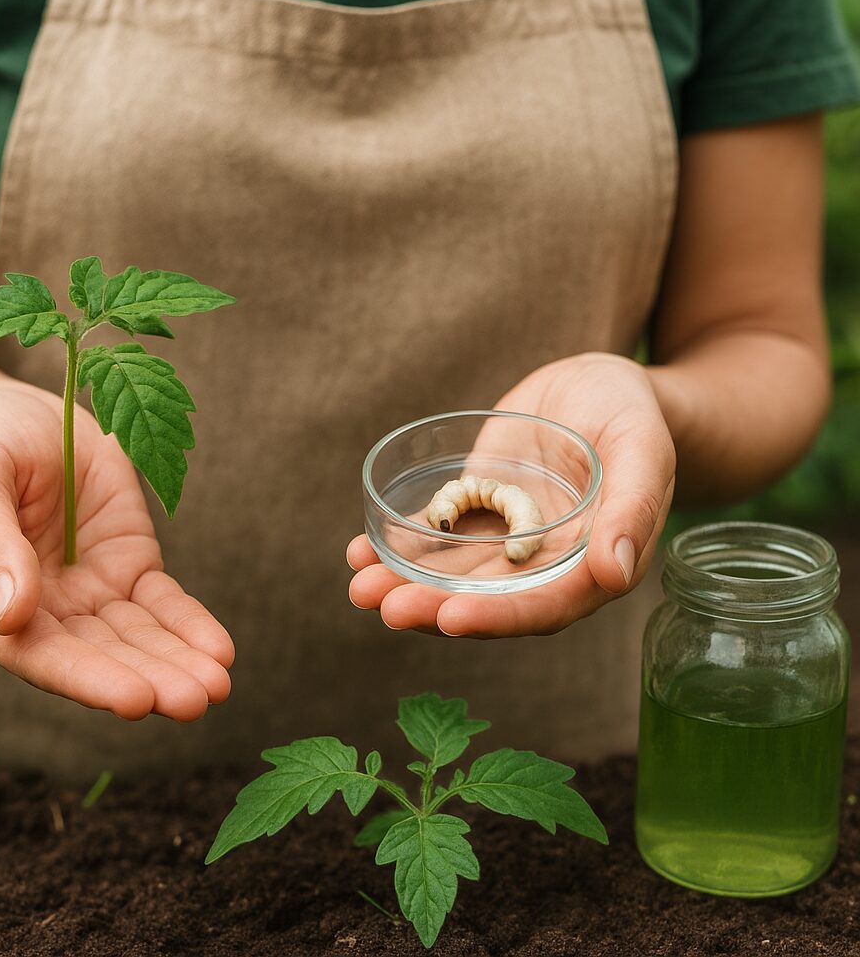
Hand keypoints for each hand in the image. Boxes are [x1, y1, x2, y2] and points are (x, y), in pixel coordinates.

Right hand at [0, 386, 232, 719]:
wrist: (22, 415)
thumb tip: (12, 616)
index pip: (34, 654)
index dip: (86, 678)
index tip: (135, 700)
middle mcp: (38, 613)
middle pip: (96, 657)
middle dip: (147, 681)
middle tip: (196, 701)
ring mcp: (87, 593)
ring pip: (137, 639)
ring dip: (177, 664)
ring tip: (218, 687)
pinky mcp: (128, 567)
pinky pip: (163, 603)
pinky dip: (191, 627)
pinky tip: (220, 652)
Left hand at [347, 353, 674, 637]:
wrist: (598, 383)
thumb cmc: (633, 414)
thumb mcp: (642, 448)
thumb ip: (633, 508)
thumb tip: (616, 574)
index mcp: (592, 565)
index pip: (544, 605)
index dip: (498, 615)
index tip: (450, 617)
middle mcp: (545, 565)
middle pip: (487, 598)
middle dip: (434, 606)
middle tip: (384, 605)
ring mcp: (507, 539)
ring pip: (454, 575)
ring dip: (407, 585)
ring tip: (360, 586)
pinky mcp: (479, 510)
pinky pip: (438, 536)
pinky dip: (400, 547)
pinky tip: (360, 550)